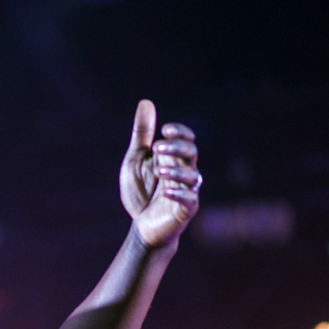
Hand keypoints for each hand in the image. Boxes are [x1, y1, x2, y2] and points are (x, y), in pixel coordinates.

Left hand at [120, 99, 201, 248]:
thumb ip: (142, 135)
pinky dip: (179, 193)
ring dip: (177, 170)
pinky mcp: (185, 210)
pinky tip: (165, 190)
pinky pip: (190, 199)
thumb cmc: (140, 192)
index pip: (187, 139)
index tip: (165, 130)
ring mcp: (186, 191)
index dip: (180, 132)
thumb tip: (146, 102)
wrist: (141, 226)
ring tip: (159, 170)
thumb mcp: (135, 160)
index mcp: (173, 158)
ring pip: (193, 176)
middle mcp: (184, 172)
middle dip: (176, 147)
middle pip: (191, 152)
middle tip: (156, 147)